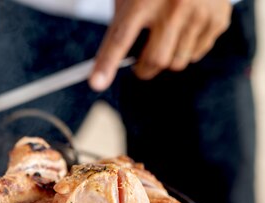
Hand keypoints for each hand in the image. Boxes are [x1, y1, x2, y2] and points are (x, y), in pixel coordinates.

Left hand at [89, 0, 231, 90]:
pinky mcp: (218, 20)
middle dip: (143, 69)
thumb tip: (106, 66)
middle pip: (154, 60)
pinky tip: (185, 29)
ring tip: (165, 38)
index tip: (96, 84)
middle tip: (139, 65)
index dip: (107, 63)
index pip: (120, 38)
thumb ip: (121, 26)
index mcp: (143, 0)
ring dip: (166, 59)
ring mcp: (199, 13)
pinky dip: (186, 50)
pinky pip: (195, 54)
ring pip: (176, 62)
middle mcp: (173, 7)